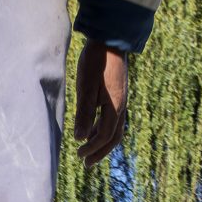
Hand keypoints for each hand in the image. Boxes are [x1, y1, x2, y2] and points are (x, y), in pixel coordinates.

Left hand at [73, 40, 128, 167]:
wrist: (110, 37)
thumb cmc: (95, 61)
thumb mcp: (86, 87)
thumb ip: (84, 113)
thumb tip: (80, 139)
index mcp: (115, 106)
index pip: (105, 135)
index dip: (92, 148)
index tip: (79, 155)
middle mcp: (121, 105)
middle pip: (113, 137)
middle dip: (100, 151)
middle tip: (86, 164)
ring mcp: (121, 99)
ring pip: (114, 128)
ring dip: (101, 141)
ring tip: (87, 149)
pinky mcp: (118, 93)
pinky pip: (113, 118)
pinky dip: (102, 128)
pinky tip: (91, 128)